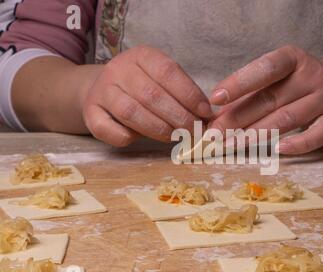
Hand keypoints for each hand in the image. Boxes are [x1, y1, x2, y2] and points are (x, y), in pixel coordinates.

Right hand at [82, 46, 212, 146]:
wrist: (101, 89)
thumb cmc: (142, 86)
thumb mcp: (161, 79)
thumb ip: (181, 93)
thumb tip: (207, 115)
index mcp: (141, 56)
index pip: (168, 72)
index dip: (190, 94)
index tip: (205, 113)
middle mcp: (119, 69)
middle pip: (152, 95)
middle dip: (178, 117)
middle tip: (194, 131)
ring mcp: (101, 90)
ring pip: (131, 112)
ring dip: (158, 129)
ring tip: (176, 137)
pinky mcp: (90, 112)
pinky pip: (107, 128)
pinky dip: (126, 137)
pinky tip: (139, 139)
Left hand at [209, 45, 322, 153]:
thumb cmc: (290, 83)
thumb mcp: (272, 79)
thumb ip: (247, 94)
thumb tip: (216, 118)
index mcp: (292, 58)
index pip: (265, 69)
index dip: (239, 84)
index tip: (214, 99)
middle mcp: (312, 75)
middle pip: (270, 99)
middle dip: (238, 118)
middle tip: (215, 133)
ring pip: (287, 119)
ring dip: (256, 134)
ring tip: (231, 145)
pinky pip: (318, 135)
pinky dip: (299, 144)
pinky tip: (277, 149)